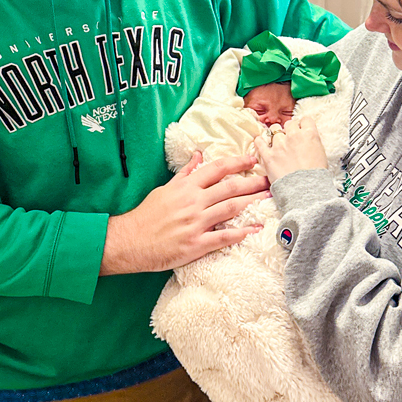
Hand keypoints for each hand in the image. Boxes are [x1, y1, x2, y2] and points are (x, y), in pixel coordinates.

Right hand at [100, 152, 268, 274]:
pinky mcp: (196, 244)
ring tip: (269, 197)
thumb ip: (185, 174)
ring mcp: (195, 223)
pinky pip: (223, 237)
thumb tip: (198, 156)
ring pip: (230, 209)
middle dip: (253, 182)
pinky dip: (241, 232)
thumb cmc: (147, 215)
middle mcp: (193, 202)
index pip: (216, 169)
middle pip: (230, 188)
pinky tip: (255, 229)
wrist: (129, 241)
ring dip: (252, 202)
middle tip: (271, 177)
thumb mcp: (164, 189)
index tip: (253, 158)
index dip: (237, 162)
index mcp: (186, 187)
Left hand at [253, 116, 327, 183]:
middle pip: (290, 123)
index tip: (302, 130)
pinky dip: (260, 141)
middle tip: (291, 138)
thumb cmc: (317, 176)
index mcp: (309, 135)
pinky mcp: (268, 155)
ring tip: (278, 143)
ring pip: (274, 130)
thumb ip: (312, 143)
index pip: (306, 120)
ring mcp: (279, 145)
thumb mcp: (322, 155)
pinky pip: (260, 142)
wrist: (306, 191)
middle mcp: (294, 136)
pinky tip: (261, 142)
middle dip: (290, 129)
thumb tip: (308, 140)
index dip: (304, 125)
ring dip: (276, 135)